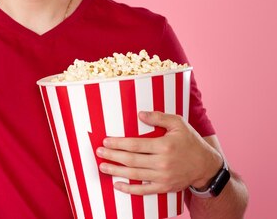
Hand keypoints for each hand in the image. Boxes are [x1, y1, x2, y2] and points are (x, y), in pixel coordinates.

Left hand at [96, 111, 221, 194]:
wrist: (206, 166)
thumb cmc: (190, 141)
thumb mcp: (178, 123)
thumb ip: (159, 117)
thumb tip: (140, 114)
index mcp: (164, 146)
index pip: (135, 145)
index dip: (118, 143)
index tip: (106, 141)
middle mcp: (163, 163)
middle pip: (131, 160)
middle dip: (112, 156)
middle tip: (99, 152)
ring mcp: (163, 177)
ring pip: (135, 175)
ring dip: (116, 171)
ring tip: (102, 166)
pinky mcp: (164, 187)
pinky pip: (144, 191)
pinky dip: (129, 190)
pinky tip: (117, 185)